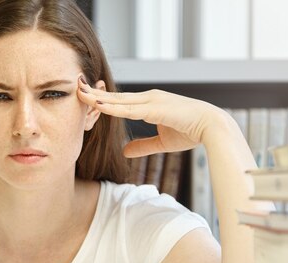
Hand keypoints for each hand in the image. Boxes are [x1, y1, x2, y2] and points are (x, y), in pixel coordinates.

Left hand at [77, 79, 227, 157]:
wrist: (212, 127)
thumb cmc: (191, 132)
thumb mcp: (161, 142)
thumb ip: (143, 146)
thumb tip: (125, 151)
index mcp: (149, 103)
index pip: (120, 102)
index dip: (102, 99)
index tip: (85, 97)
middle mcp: (148, 98)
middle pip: (115, 97)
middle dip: (94, 93)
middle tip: (74, 87)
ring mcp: (151, 100)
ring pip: (118, 100)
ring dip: (98, 97)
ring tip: (79, 92)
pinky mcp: (155, 107)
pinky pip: (129, 109)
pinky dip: (113, 107)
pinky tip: (98, 105)